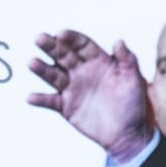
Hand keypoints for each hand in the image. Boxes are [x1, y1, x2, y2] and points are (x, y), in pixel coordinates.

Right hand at [25, 31, 154, 158]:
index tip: (60, 33)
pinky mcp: (66, 106)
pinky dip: (40, 99)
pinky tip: (31, 97)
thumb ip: (127, 60)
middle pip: (64, 56)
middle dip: (51, 46)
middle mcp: (83, 72)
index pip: (82, 45)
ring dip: (42, 69)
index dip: (71, 38)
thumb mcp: (134, 80)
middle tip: (39, 38)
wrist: (128, 133)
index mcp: (100, 62)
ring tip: (32, 63)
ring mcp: (73, 88)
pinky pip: (51, 101)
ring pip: (54, 75)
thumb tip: (119, 41)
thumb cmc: (133, 104)